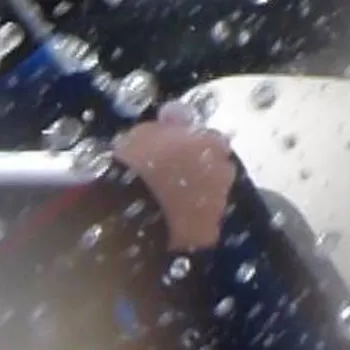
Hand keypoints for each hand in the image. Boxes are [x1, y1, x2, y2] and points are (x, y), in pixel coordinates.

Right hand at [112, 122, 240, 250]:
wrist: (126, 213)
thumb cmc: (135, 164)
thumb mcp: (147, 132)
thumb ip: (171, 123)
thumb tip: (180, 114)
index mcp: (211, 144)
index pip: (213, 139)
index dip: (196, 145)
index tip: (180, 151)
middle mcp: (223, 172)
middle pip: (218, 169)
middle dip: (203, 171)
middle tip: (175, 177)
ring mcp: (218, 205)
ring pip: (213, 199)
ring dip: (198, 199)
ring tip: (169, 204)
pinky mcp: (208, 234)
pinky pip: (203, 227)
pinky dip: (191, 225)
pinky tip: (171, 226)